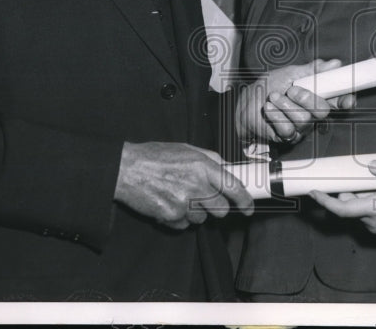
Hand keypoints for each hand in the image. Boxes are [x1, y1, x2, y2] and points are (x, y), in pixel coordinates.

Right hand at [113, 142, 252, 229]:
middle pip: (221, 209)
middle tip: (205, 199)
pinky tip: (169, 203)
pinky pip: (184, 224)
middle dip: (217, 207)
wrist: (126, 169)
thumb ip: (211, 159)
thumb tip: (229, 168)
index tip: (249, 208)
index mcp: (203, 165)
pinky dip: (179, 218)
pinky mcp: (170, 216)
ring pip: (203, 219)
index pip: (234, 187)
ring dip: (196, 212)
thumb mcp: (187, 149)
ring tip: (180, 196)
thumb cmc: (155, 157)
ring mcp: (183, 202)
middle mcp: (196, 184)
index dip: (245, 200)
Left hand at [235, 59, 354, 142]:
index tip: (348, 99)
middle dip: (306, 98)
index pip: (338, 100)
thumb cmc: (268, 86)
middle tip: (292, 90)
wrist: (246, 102)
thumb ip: (312, 70)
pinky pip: (288, 129)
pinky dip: (276, 116)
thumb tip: (334, 64)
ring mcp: (300, 126)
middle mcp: (311, 112)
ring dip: (285, 105)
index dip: (345, 100)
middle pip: (322, 111)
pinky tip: (269, 109)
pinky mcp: (287, 136)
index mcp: (316, 95)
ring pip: (303, 120)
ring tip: (273, 97)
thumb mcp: (290, 73)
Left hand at [309, 160, 375, 236]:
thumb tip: (370, 165)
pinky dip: (367, 201)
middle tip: (352, 174)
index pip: (343, 210)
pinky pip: (367, 214)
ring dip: (360, 196)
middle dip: (347, 190)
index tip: (313, 192)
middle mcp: (374, 222)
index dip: (325, 202)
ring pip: (359, 209)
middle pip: (350, 206)